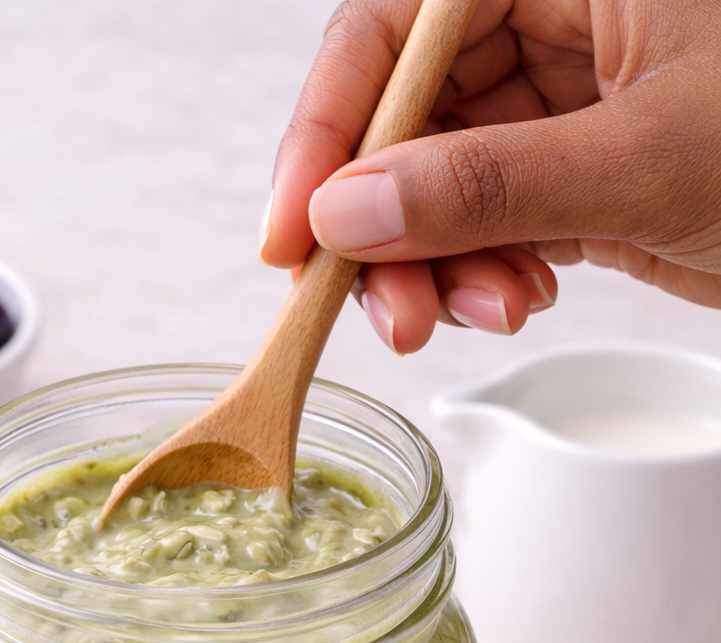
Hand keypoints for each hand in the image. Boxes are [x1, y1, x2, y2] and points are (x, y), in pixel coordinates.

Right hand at [259, 0, 720, 351]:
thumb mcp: (645, 159)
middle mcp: (554, 14)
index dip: (330, 128)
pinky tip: (523, 295)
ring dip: (440, 265)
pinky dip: (486, 272)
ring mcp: (563, 96)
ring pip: (439, 180)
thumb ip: (487, 184)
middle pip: (405, 114)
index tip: (295, 234)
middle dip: (388, 224)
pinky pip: (488, 219)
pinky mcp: (576, 169)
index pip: (395, 25)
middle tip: (394, 314)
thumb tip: (349, 211)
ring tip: (486, 313)